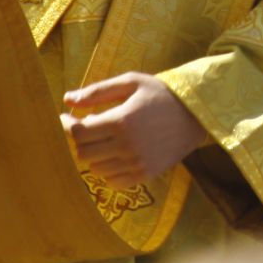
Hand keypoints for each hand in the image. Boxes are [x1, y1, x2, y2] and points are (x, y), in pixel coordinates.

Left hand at [60, 73, 208, 185]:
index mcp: (121, 121)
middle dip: (80, 140)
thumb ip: (97, 91)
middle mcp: (127, 146)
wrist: (196, 114)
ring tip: (105, 138)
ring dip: (94, 154)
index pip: (78, 132)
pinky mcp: (145, 174)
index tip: (67, 117)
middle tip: (86, 127)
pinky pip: (113, 180)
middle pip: (83, 153)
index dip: (66, 125)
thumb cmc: (161, 94)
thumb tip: (67, 99)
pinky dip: (107, 169)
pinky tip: (115, 153)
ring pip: (96, 168)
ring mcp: (136, 163)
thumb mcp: (131, 82)